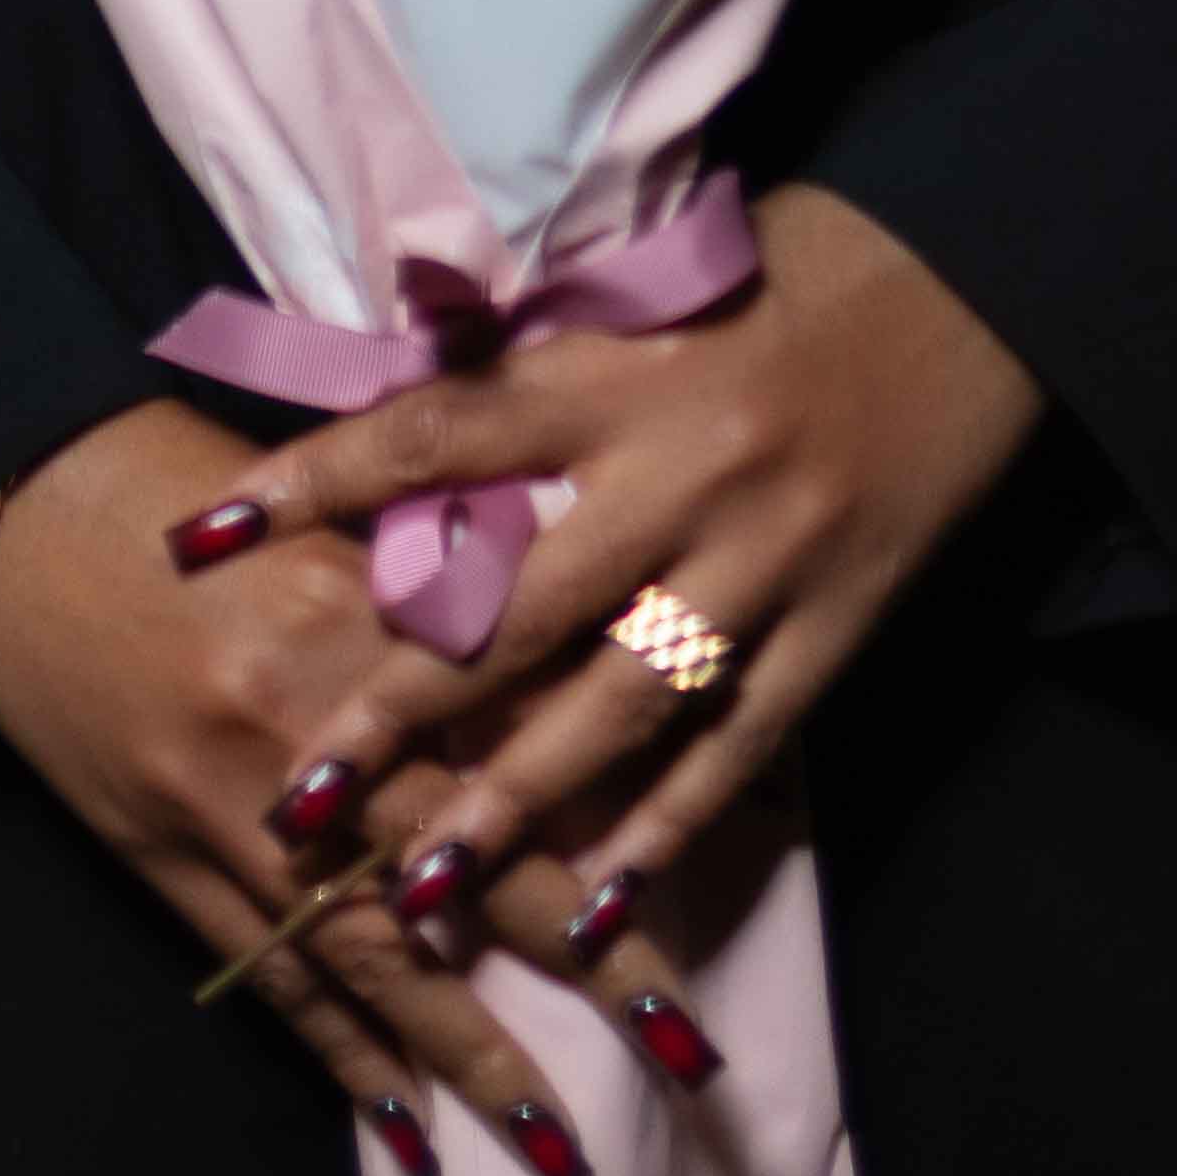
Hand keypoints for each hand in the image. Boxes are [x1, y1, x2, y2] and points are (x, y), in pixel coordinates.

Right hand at [0, 401, 625, 1175]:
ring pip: (374, 958)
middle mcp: (307, 737)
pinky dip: (339, 1054)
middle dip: (582, 963)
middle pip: (468, 870)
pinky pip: (266, 978)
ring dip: (470, 1058)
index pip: (522, 734)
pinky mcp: (165, 862)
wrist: (8, 517)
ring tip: (558, 1149)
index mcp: (364, 623)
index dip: (623, 811)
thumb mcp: (338, 507)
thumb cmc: (188, 485)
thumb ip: (450, 581)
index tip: (727, 867)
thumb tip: (584, 652)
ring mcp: (229, 816)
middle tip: (686, 1053)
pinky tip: (405, 1128)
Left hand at [192, 188, 1045, 936]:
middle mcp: (678, 470)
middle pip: (516, 611)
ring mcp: (764, 555)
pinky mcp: (841, 618)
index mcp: (613, 373)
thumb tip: (394, 422)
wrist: (974, 280)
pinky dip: (671, 827)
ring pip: (621, 702)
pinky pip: (743, 741)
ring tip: (424, 886)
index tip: (202, 536)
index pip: (432, 432)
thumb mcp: (641, 290)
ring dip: (519, 804)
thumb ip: (533, 368)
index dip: (314, 480)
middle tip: (295, 795)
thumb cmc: (785, 270)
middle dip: (400, 711)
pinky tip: (601, 905)